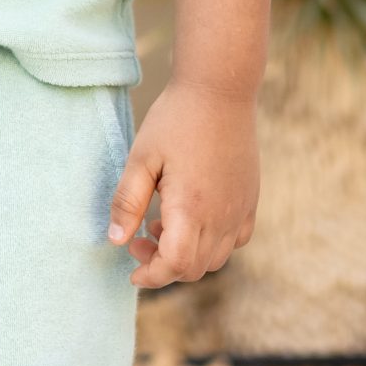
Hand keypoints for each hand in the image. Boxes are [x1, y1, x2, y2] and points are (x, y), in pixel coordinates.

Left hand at [105, 79, 258, 287]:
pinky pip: (237, 239)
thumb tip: (115, 241)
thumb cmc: (175, 120)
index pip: (176, 266)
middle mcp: (222, 216)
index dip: (151, 275)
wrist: (220, 90)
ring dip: (187, 256)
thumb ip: (127, 202)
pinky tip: (194, 219)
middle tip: (139, 239)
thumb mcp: (141, 158)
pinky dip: (214, 244)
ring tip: (161, 224)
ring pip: (217, 258)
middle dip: (163, 266)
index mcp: (191, 208)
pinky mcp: (250, 199)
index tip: (131, 268)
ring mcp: (240, 209)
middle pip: (195, 268)